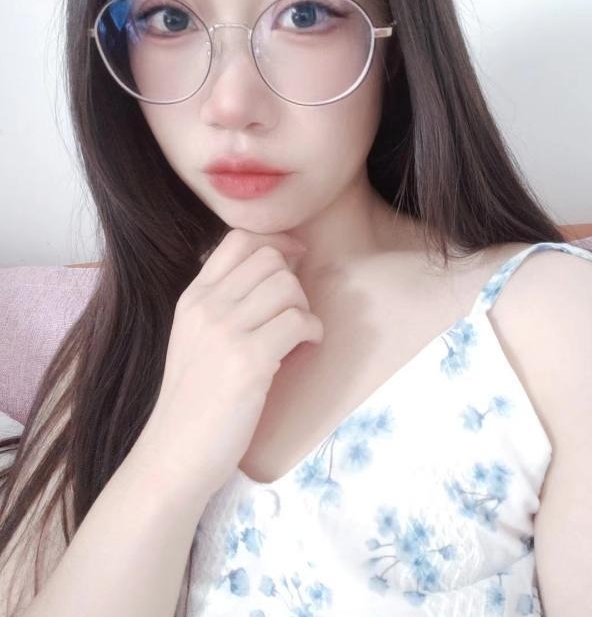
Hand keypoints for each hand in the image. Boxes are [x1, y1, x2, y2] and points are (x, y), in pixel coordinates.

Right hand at [134, 228, 323, 500]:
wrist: (175, 455)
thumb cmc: (193, 401)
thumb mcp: (195, 338)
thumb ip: (224, 305)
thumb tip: (277, 275)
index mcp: (192, 298)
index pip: (238, 240)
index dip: (276, 241)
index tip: (295, 258)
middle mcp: (206, 306)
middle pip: (269, 258)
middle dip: (293, 279)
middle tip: (294, 311)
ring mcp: (225, 332)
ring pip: (287, 286)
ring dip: (304, 307)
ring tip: (298, 334)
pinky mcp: (249, 361)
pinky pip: (299, 321)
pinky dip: (313, 331)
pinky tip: (305, 348)